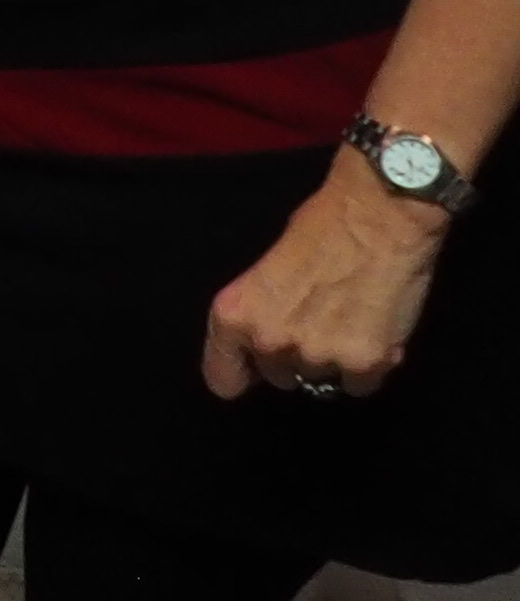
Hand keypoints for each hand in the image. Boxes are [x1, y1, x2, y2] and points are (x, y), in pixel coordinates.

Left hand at [204, 161, 450, 402]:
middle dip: (295, 358)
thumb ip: (261, 310)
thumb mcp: (266, 269)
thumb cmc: (322, 226)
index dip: (242, 376)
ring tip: (350, 321)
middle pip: (278, 378)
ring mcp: (317, 355)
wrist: (378, 215)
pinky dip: (369, 366)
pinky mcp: (364, 362)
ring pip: (322, 381)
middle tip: (319, 323)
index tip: (253, 372)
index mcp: (235, 315)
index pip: (223, 379)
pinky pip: (361, 385)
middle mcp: (269, 341)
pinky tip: (374, 333)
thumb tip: (263, 343)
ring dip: (334, 361)